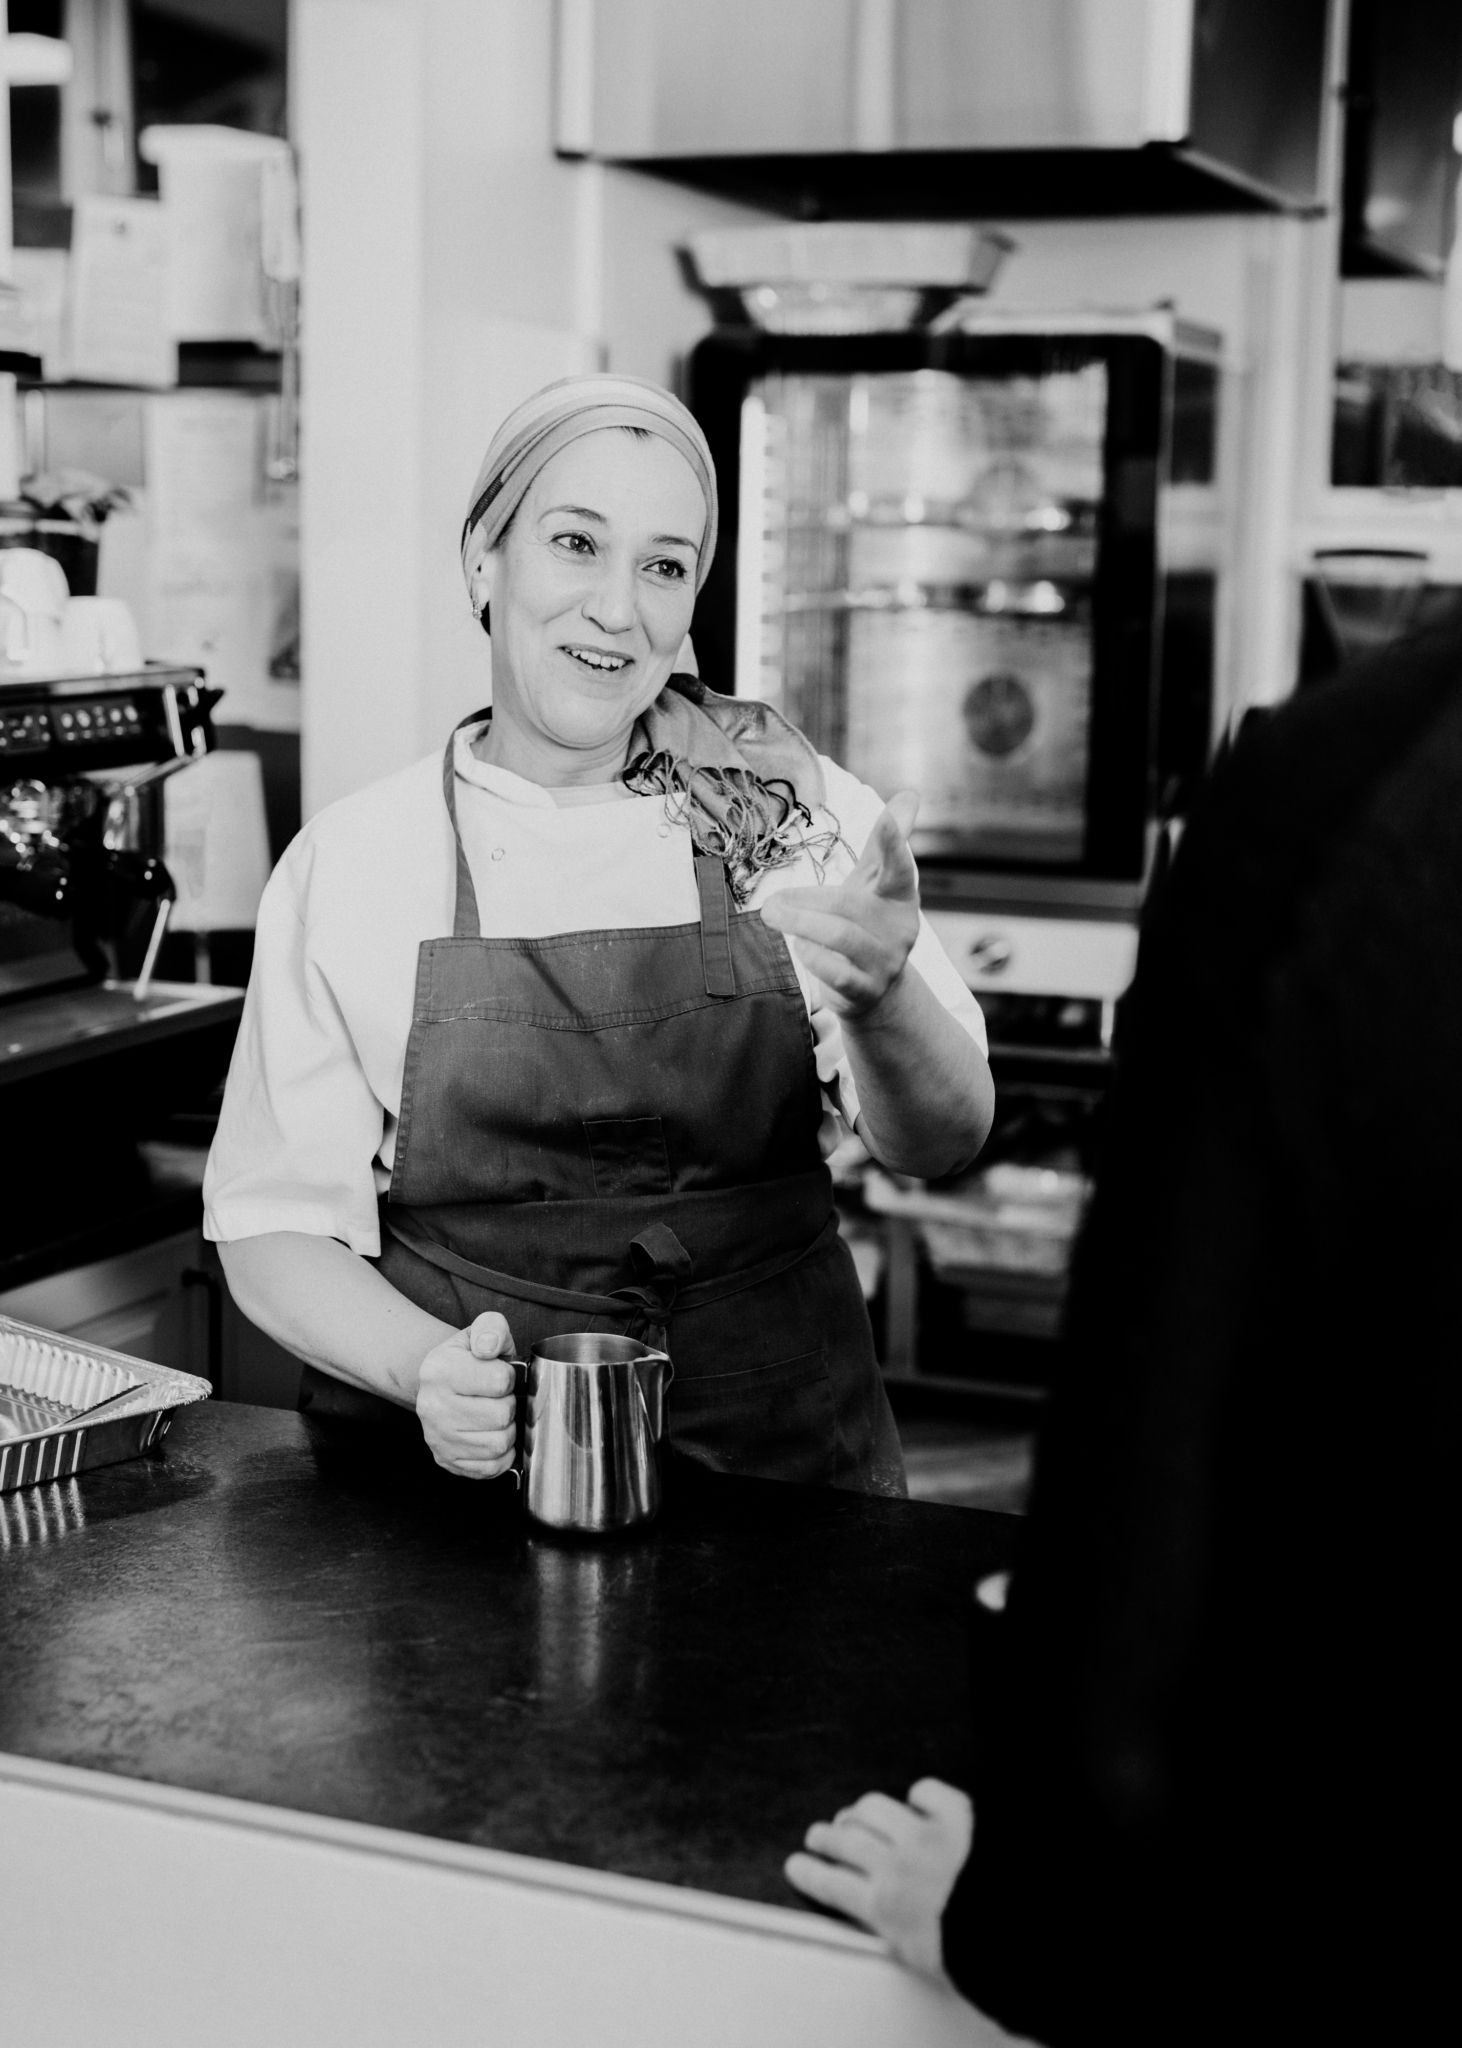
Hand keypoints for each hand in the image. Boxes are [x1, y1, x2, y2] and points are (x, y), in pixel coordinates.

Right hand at [415, 1312, 518, 1478]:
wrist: (441, 1383)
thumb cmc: (469, 1359)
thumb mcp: (480, 1332)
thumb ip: (491, 1328)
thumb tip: (488, 1346)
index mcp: (440, 1370)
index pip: (500, 1381)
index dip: (508, 1377)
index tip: (498, 1374)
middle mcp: (432, 1407)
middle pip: (502, 1416)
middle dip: (509, 1405)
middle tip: (498, 1398)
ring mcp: (437, 1437)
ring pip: (499, 1444)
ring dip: (507, 1431)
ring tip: (495, 1416)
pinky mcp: (446, 1460)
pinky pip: (491, 1467)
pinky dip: (501, 1454)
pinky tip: (491, 1435)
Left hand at [759, 790, 920, 1020]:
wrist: (879, 991)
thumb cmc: (870, 924)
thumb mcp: (876, 883)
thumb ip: (885, 844)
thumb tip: (910, 794)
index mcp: (901, 896)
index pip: (899, 867)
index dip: (893, 844)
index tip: (887, 819)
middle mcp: (899, 928)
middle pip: (850, 904)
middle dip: (807, 900)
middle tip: (772, 902)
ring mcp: (884, 961)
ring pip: (842, 937)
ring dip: (802, 924)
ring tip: (772, 916)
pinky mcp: (865, 990)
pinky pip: (836, 971)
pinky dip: (812, 956)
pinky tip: (799, 947)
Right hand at [784, 1778, 973, 1980]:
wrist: (1015, 1923)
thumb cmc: (976, 1951)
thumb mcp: (926, 1963)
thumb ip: (902, 1938)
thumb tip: (895, 1930)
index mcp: (886, 1909)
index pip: (834, 1885)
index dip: (811, 1873)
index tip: (796, 1864)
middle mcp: (897, 1865)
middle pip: (847, 1842)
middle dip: (827, 1837)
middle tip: (818, 1834)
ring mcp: (925, 1832)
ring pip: (876, 1810)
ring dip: (859, 1810)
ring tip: (853, 1811)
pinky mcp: (956, 1813)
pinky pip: (927, 1792)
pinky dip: (918, 1794)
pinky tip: (916, 1797)